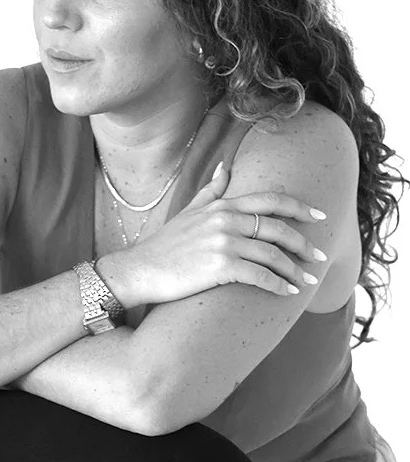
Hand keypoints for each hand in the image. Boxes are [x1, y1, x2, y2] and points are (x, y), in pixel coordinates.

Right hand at [129, 162, 327, 304]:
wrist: (140, 269)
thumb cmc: (165, 244)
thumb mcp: (189, 210)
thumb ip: (212, 190)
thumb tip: (227, 168)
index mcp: (222, 205)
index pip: (270, 200)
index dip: (299, 207)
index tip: (320, 216)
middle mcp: (225, 220)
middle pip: (277, 228)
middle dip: (303, 243)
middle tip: (319, 256)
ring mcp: (222, 243)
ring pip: (272, 255)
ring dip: (294, 269)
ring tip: (306, 281)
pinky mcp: (219, 268)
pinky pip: (260, 276)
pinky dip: (278, 285)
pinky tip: (288, 293)